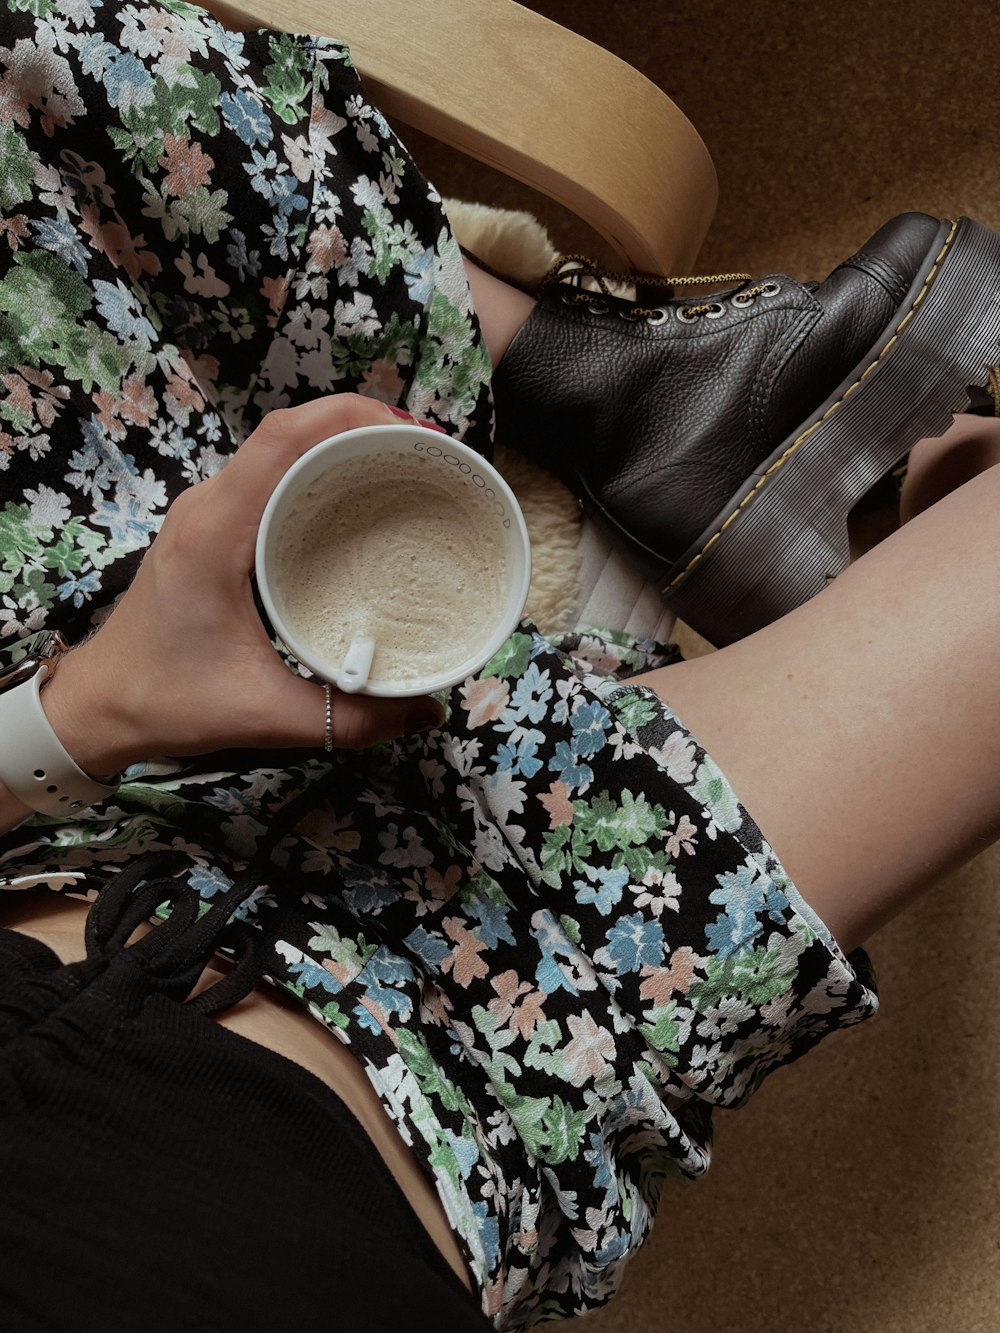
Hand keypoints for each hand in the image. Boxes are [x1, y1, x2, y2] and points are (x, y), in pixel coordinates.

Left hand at [41, 395, 445, 775]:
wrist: (99, 706)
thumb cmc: (165, 700)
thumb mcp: (265, 714)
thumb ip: (350, 719)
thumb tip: (427, 714)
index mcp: (214, 532)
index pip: (284, 438)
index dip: (353, 418)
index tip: (415, 437)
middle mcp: (209, 508)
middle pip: (291, 433)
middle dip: (364, 429)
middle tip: (430, 459)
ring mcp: (208, 514)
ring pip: (282, 452)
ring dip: (343, 448)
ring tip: (407, 471)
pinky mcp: (214, 530)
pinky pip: (273, 480)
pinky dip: (320, 476)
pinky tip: (361, 504)